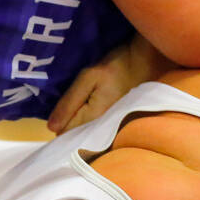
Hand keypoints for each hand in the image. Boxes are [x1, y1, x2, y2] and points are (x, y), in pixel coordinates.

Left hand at [48, 41, 166, 133]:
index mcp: (95, 120)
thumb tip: (51, 128)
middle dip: (67, 126)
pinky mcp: (118, 123)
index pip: (67, 134)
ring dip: (79, 125)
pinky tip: (90, 111)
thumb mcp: (88, 78)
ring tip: (78, 109)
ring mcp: (113, 128)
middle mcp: (105, 130)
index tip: (56, 114)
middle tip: (67, 109)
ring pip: (87, 134)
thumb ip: (70, 102)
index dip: (58, 124)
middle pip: (77, 137)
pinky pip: (97, 129)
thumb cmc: (117, 66)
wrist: (148, 62)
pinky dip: (90, 123)